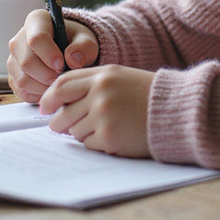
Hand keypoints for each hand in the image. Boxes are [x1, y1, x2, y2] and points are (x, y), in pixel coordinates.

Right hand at [7, 9, 99, 101]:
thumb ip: (84, 47)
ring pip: (22, 80)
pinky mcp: (13, 77)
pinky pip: (21, 91)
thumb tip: (72, 60)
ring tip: (59, 82)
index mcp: (36, 21)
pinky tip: (50, 87)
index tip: (62, 64)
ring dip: (43, 87)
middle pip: (27, 63)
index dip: (49, 55)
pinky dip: (38, 94)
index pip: (36, 39)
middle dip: (47, 75)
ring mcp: (14, 59)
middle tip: (62, 77)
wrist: (70, 51)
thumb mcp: (87, 41)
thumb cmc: (76, 42)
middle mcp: (19, 39)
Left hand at [39, 66, 154, 157]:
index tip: (45, 107)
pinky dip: (95, 142)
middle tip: (62, 126)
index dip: (49, 98)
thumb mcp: (118, 77)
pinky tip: (113, 134)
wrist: (174, 110)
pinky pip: (87, 144)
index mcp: (102, 76)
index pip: (62, 85)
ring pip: (73, 130)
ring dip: (81, 132)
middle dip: (58, 122)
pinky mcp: (109, 137)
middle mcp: (100, 93)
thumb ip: (89, 83)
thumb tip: (57, 103)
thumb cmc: (144, 94)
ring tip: (102, 127)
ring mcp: (104, 116)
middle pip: (62, 112)